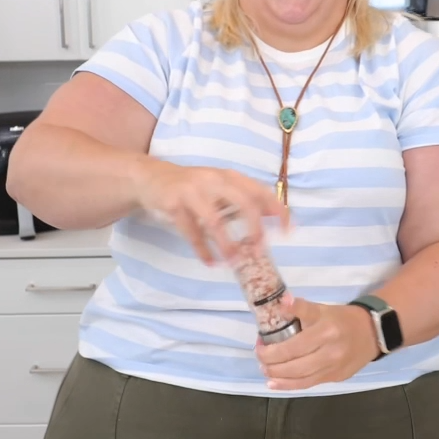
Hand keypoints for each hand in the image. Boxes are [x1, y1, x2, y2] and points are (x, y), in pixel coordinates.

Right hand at [132, 159, 287, 263]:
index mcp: (229, 176)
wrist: (150, 177)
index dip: (277, 210)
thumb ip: (244, 199)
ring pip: (215, 220)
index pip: (260, 191)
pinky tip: (210, 261)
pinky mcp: (174, 204)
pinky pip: (191, 231)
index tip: (289, 230)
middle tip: (259, 249)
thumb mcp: (220, 187)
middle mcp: (214, 180)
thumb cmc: (192, 186)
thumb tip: (275, 214)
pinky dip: (202, 249)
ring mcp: (192, 191)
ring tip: (233, 262)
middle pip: (242, 202)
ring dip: (226, 243)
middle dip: (254, 228)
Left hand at [256, 294, 379, 390]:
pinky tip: (276, 383)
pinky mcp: (335, 378)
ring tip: (265, 371)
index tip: (259, 344)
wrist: (373, 332)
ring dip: (278, 377)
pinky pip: (309, 384)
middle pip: (294, 365)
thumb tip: (281, 302)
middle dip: (271, 364)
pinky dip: (290, 386)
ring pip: (300, 379)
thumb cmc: (343, 318)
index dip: (271, 350)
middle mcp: (330, 353)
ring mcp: (333, 369)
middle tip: (260, 358)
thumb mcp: (322, 308)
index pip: (292, 346)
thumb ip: (301, 308)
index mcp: (325, 332)